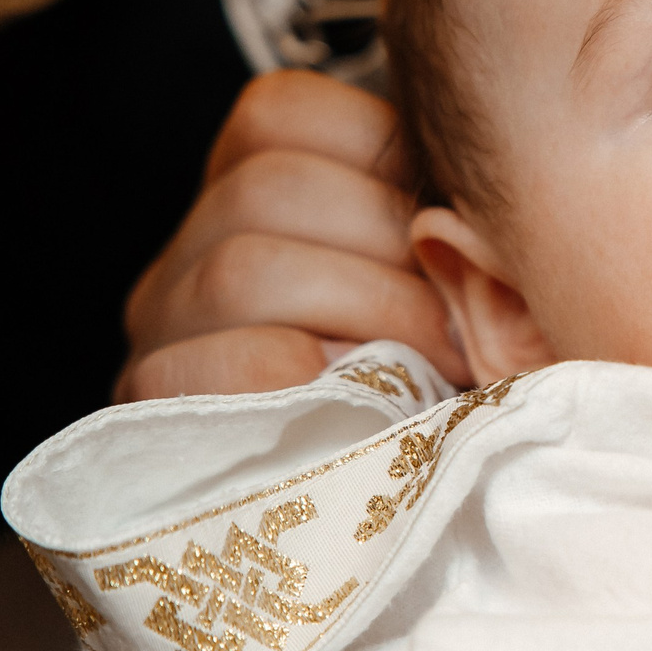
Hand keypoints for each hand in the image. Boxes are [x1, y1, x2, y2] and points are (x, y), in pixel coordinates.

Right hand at [119, 71, 468, 400]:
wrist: (364, 535)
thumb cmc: (435, 386)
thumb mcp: (441, 286)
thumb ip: (447, 229)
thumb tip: (499, 201)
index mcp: (253, 192)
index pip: (283, 115)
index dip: (384, 159)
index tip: (461, 229)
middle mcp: (192, 248)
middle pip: (269, 189)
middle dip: (393, 251)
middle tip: (472, 319)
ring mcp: (162, 328)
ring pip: (242, 268)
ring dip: (370, 315)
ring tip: (441, 366)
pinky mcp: (152, 412)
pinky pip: (218, 367)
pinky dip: (309, 381)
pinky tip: (371, 405)